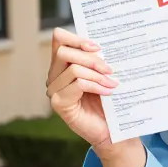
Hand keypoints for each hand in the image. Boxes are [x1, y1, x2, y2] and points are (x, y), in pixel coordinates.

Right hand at [46, 27, 119, 153]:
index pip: (59, 39)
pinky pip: (77, 85)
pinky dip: (96, 86)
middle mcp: (55, 75)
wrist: (110, 128)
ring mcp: (54, 89)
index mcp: (64, 63)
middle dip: (91, 58)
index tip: (98, 47)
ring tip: (113, 83)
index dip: (76, 38)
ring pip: (73, 69)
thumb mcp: (104, 74)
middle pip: (64, 52)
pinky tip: (108, 91)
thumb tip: (105, 44)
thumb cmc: (108, 99)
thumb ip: (99, 59)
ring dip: (97, 75)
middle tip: (110, 69)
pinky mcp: (59, 103)